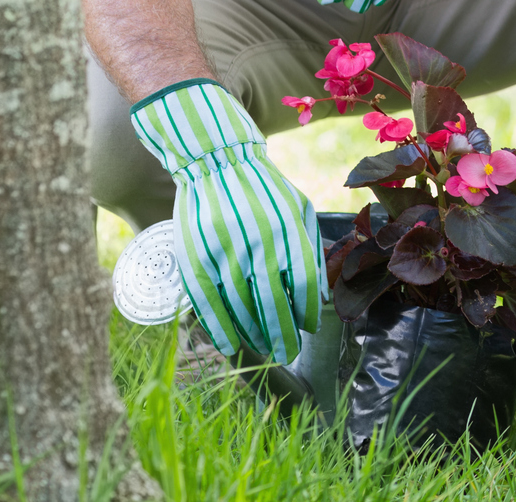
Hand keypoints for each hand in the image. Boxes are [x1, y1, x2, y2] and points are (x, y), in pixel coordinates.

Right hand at [130, 79, 321, 362]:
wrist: (216, 161)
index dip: (306, 310)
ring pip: (239, 305)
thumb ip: (311, 249)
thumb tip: (320, 297)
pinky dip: (218, 327)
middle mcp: (257, 239)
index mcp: (288, 227)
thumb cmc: (265, 190)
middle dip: (281, 334)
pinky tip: (228, 345)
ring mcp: (223, 248)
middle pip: (272, 300)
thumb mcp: (298, 210)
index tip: (309, 330)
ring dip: (252, 334)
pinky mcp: (195, 254)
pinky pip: (207, 300)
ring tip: (263, 350)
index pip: (302, 281)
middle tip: (287, 354)